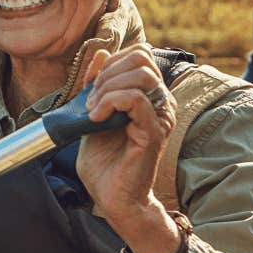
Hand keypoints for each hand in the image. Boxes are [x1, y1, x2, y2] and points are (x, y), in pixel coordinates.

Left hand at [76, 41, 173, 212]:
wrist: (112, 198)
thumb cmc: (105, 163)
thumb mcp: (94, 114)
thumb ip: (98, 85)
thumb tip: (100, 54)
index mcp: (150, 97)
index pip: (139, 55)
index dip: (111, 63)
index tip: (92, 89)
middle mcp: (161, 103)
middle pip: (142, 58)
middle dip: (108, 73)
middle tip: (91, 100)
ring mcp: (160, 116)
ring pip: (141, 74)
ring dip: (108, 87)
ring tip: (93, 110)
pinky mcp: (154, 131)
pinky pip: (135, 99)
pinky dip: (110, 101)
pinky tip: (96, 118)